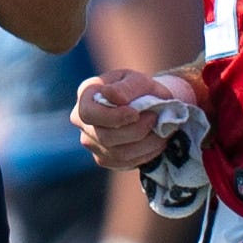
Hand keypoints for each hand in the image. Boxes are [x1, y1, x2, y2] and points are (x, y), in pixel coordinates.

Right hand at [74, 68, 198, 171]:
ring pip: (117, 153)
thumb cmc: (139, 88)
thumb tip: (112, 96)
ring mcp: (91, 142)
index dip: (113, 117)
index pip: (89, 113)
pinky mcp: (104, 158)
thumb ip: (126, 87)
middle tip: (155, 119)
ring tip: (161, 132)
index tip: (136, 113)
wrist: (147, 103)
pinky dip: (145, 154)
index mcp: (86, 95)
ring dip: (145, 144)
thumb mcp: (137, 79)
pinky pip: (124, 163)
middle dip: (136, 130)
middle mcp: (81, 121)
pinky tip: (156, 142)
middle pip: (105, 137)